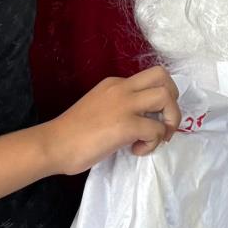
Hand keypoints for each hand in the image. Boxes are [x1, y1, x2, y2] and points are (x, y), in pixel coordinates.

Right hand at [44, 66, 179, 173]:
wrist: (53, 144)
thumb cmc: (72, 133)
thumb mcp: (99, 107)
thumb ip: (119, 107)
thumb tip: (140, 121)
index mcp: (114, 83)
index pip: (149, 78)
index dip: (159, 96)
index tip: (152, 116)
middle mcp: (122, 88)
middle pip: (163, 77)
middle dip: (173, 100)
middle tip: (164, 123)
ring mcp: (124, 105)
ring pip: (166, 97)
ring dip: (170, 120)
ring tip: (157, 137)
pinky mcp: (126, 125)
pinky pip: (156, 129)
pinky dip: (153, 143)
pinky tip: (136, 150)